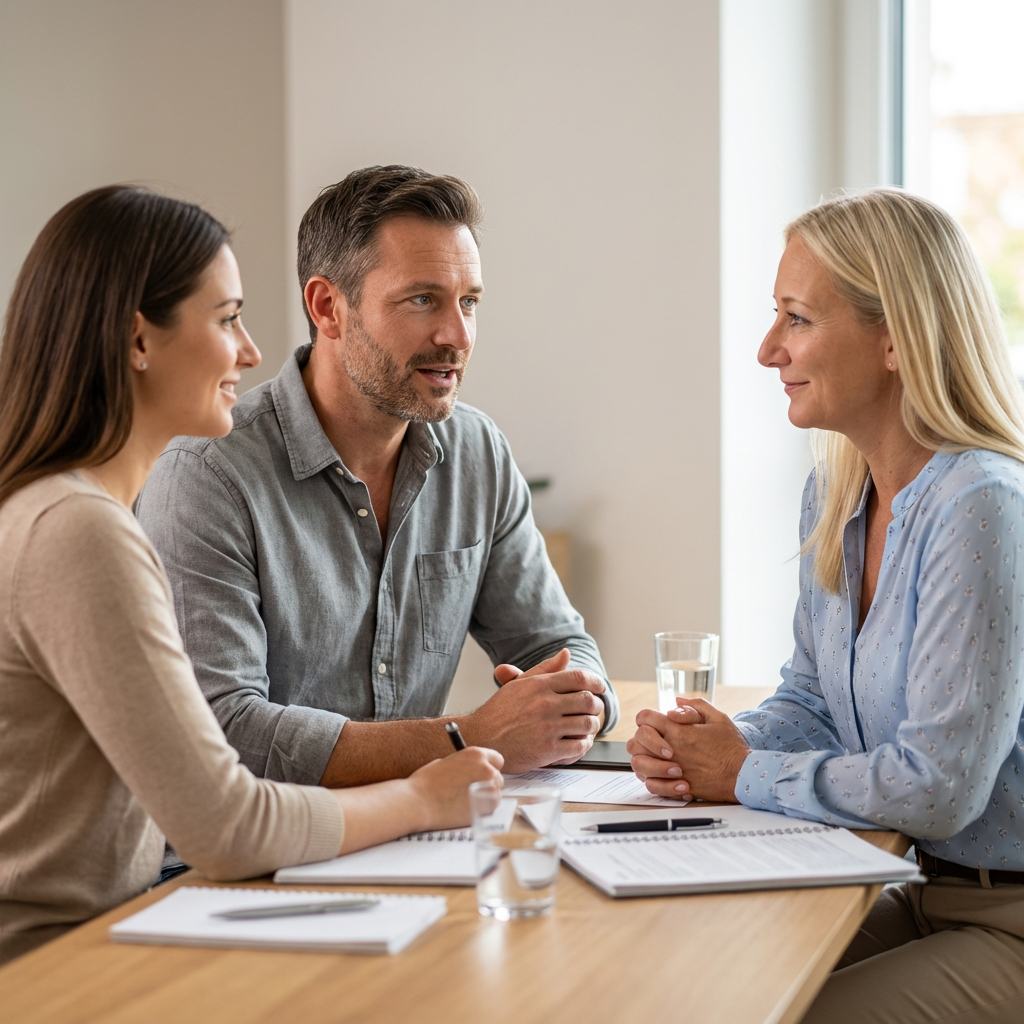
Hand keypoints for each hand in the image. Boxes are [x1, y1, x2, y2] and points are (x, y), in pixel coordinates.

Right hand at [408, 746, 503, 830]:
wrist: (418, 802)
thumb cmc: (426, 783)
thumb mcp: (445, 763)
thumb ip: (463, 765)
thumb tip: (469, 771)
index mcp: (475, 754)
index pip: (496, 760)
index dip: (489, 768)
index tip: (483, 775)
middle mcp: (486, 768)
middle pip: (498, 778)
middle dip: (487, 785)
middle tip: (472, 793)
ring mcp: (489, 788)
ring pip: (496, 794)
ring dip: (485, 798)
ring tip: (466, 802)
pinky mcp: (487, 806)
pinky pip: (492, 808)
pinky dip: (482, 810)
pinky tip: (467, 810)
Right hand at [463, 648, 605, 771]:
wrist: (480, 738)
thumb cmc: (499, 712)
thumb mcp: (520, 685)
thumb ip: (545, 669)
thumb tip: (566, 653)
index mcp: (539, 685)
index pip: (579, 678)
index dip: (596, 682)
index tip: (599, 688)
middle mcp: (545, 704)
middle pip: (588, 701)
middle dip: (596, 706)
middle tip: (592, 710)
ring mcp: (548, 728)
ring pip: (588, 724)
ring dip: (591, 726)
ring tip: (585, 727)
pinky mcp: (548, 750)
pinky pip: (579, 746)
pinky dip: (584, 745)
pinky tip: (577, 742)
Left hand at [626, 698, 749, 801]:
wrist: (742, 775)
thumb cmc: (732, 747)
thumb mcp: (718, 717)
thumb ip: (696, 705)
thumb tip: (677, 700)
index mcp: (678, 730)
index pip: (644, 718)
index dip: (646, 718)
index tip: (655, 723)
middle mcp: (670, 750)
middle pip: (635, 741)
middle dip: (642, 739)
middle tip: (655, 742)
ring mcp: (670, 770)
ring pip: (638, 764)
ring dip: (644, 760)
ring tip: (657, 759)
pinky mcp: (675, 787)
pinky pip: (650, 785)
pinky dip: (651, 780)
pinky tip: (662, 775)